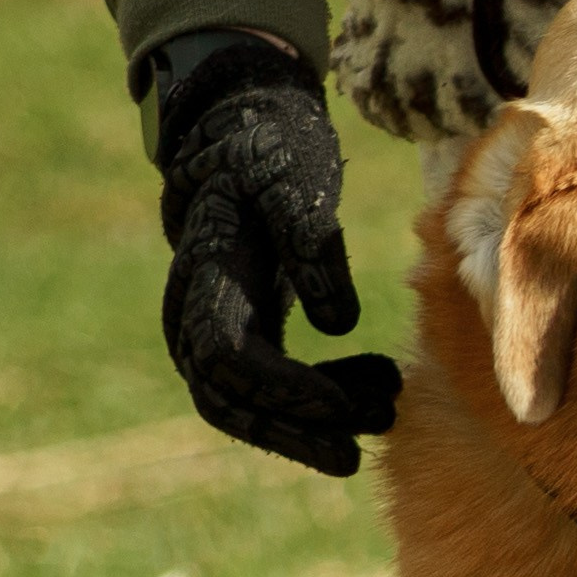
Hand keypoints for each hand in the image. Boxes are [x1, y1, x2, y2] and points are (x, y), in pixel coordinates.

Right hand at [153, 39, 401, 476]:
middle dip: (294, 431)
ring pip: (240, 405)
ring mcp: (206, 324)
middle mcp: (191, 310)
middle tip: (364, 444)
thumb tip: (337, 324)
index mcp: (206, 274)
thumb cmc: (270, 152)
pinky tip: (372, 385)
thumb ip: (311, 244)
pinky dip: (315, 399)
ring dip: (308, 422)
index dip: (286, 393)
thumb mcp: (294, 180)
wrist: (239, 132)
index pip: (229, 359)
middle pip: (225, 400)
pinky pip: (263, 389)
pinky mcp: (237, 330)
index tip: (346, 410)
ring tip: (385, 407)